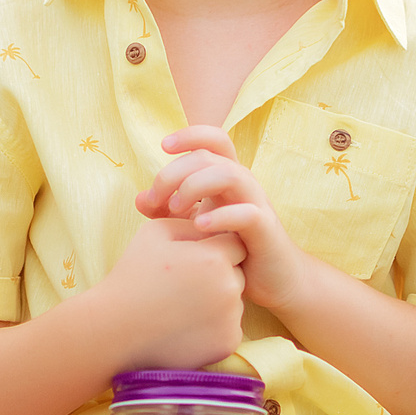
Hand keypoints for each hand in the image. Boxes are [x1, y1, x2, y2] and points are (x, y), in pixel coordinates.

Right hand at [96, 215, 246, 369]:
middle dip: (218, 275)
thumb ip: (192, 222)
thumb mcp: (155, 233)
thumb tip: (216, 222)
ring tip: (180, 308)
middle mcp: (229, 288)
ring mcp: (230, 319)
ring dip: (217, 302)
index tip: (191, 260)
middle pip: (238, 273)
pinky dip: (213, 328)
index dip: (214, 249)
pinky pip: (229, 328)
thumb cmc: (132, 276)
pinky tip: (184, 327)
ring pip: (235, 302)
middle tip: (184, 286)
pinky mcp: (227, 344)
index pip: (235, 244)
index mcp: (214, 258)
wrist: (114, 330)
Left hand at [135, 127, 312, 313]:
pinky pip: (247, 213)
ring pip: (230, 175)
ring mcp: (257, 204)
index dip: (190, 135)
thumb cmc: (234, 249)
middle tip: (155, 199)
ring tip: (175, 208)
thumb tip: (141, 199)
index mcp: (228, 178)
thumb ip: (168, 211)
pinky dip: (221, 216)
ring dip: (196, 186)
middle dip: (175, 171)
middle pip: (209, 157)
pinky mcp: (265, 230)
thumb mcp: (195, 227)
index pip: (214, 140)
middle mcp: (244, 185)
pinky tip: (199, 226)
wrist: (275, 280)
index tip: (163, 145)